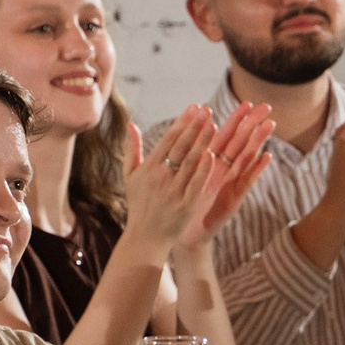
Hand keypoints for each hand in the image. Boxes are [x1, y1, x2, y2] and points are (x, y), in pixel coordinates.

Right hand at [123, 109, 221, 255]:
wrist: (146, 236)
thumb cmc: (139, 203)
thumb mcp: (130, 176)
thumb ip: (132, 149)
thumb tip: (131, 124)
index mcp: (148, 168)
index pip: (168, 140)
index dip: (182, 122)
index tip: (194, 108)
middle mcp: (160, 178)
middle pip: (181, 147)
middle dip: (195, 127)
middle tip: (207, 110)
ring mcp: (173, 191)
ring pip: (191, 162)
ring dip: (203, 142)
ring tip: (214, 126)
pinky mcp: (186, 205)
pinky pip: (197, 183)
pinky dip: (204, 168)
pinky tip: (213, 154)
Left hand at [179, 103, 275, 250]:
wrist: (186, 233)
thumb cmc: (183, 203)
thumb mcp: (183, 175)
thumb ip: (186, 154)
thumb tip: (186, 132)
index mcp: (211, 162)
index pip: (226, 135)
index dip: (236, 120)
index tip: (247, 103)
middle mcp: (225, 170)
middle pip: (241, 142)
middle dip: (253, 124)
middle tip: (267, 106)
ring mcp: (231, 184)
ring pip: (246, 158)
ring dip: (259, 141)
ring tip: (270, 125)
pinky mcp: (234, 199)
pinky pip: (247, 181)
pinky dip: (256, 169)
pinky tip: (267, 157)